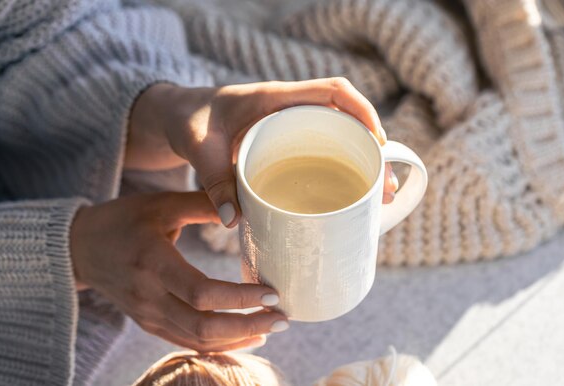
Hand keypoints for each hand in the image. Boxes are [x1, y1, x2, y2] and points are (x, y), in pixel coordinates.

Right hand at [69, 192, 287, 351]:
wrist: (80, 248)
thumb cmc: (123, 220)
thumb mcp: (162, 204)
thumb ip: (204, 203)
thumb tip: (245, 206)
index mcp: (153, 262)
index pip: (202, 294)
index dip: (240, 298)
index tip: (272, 293)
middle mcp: (149, 296)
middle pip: (203, 326)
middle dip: (248, 326)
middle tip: (282, 318)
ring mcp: (147, 315)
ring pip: (197, 340)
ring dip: (237, 339)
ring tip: (271, 328)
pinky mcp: (149, 323)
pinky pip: (186, 342)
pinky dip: (218, 344)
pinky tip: (245, 337)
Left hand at [127, 78, 398, 227]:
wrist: (178, 115)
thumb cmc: (189, 122)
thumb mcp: (198, 148)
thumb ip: (213, 180)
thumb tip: (235, 220)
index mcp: (274, 97)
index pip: (331, 90)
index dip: (362, 110)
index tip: (379, 139)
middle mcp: (290, 106)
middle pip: (346, 116)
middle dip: (373, 147)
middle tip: (385, 184)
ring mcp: (291, 123)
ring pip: (340, 134)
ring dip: (363, 161)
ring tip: (379, 197)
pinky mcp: (287, 140)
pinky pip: (324, 147)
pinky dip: (343, 166)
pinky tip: (350, 195)